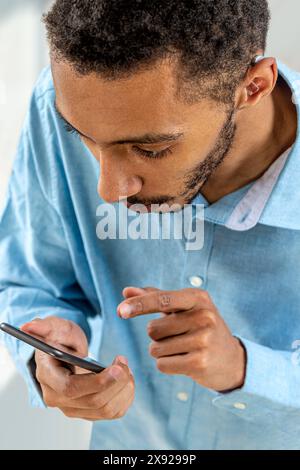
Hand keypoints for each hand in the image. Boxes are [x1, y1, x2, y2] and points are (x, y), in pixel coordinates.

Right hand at [21, 316, 134, 420]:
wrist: (65, 350)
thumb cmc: (59, 338)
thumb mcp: (54, 327)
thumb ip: (43, 326)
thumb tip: (28, 326)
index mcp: (47, 377)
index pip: (71, 388)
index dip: (97, 382)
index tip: (117, 368)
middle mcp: (58, 398)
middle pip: (93, 401)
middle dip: (116, 382)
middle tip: (124, 362)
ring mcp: (73, 408)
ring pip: (106, 409)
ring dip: (123, 389)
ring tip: (125, 368)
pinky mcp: (88, 413)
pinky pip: (113, 412)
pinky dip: (125, 397)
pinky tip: (125, 380)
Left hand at [117, 287, 245, 392]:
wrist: (232, 359)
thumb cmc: (200, 328)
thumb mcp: (183, 309)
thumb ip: (155, 298)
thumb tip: (126, 291)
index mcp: (198, 298)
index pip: (162, 299)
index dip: (139, 305)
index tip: (120, 310)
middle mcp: (203, 316)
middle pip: (153, 328)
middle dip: (157, 335)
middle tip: (179, 336)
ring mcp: (203, 340)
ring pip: (156, 348)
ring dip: (162, 351)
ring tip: (183, 348)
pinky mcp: (200, 362)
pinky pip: (162, 364)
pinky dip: (167, 364)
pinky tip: (185, 361)